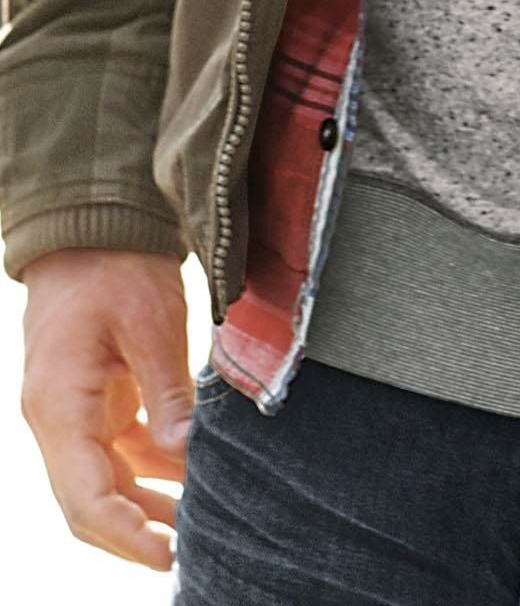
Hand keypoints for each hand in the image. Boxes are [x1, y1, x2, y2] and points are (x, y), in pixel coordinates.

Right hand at [19, 249, 193, 569]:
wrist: (92, 222)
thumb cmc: (116, 263)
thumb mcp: (150, 319)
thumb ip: (166, 390)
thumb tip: (186, 456)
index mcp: (58, 406)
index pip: (85, 498)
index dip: (126, 536)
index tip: (170, 557)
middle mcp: (56, 420)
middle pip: (90, 503)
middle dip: (137, 534)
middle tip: (194, 552)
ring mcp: (73, 413)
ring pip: (105, 483)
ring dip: (148, 506)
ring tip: (203, 522)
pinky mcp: (95, 401)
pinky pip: (118, 454)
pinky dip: (152, 472)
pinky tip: (193, 479)